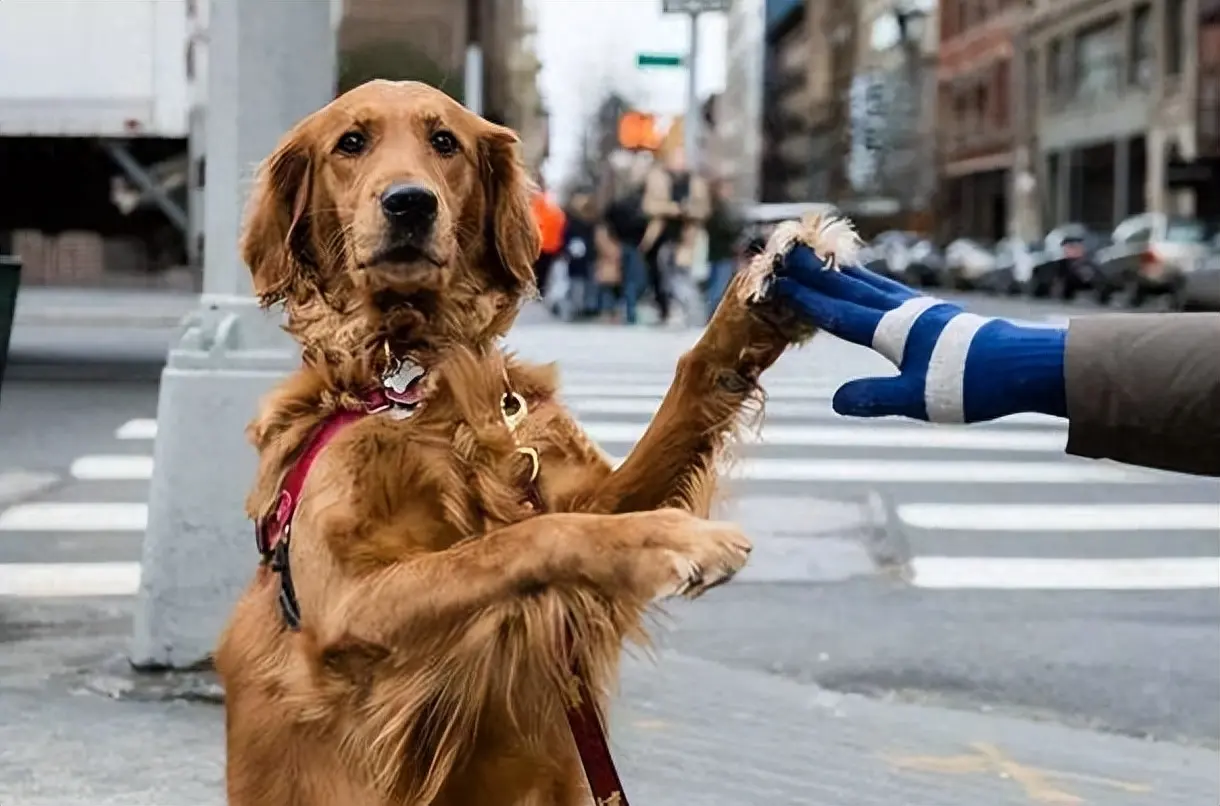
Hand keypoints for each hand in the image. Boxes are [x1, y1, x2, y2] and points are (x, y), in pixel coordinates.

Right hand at [769, 244, 1067, 423]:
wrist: (1025, 364)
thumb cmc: (971, 384)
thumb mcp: (918, 400)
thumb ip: (874, 397)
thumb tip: (835, 401)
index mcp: (891, 330)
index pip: (835, 311)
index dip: (803, 297)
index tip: (773, 280)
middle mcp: (902, 312)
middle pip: (848, 287)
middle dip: (813, 272)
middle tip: (783, 252)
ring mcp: (920, 310)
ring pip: (868, 283)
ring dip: (839, 271)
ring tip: (819, 258)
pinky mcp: (934, 314)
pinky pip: (887, 290)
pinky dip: (867, 282)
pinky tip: (870, 286)